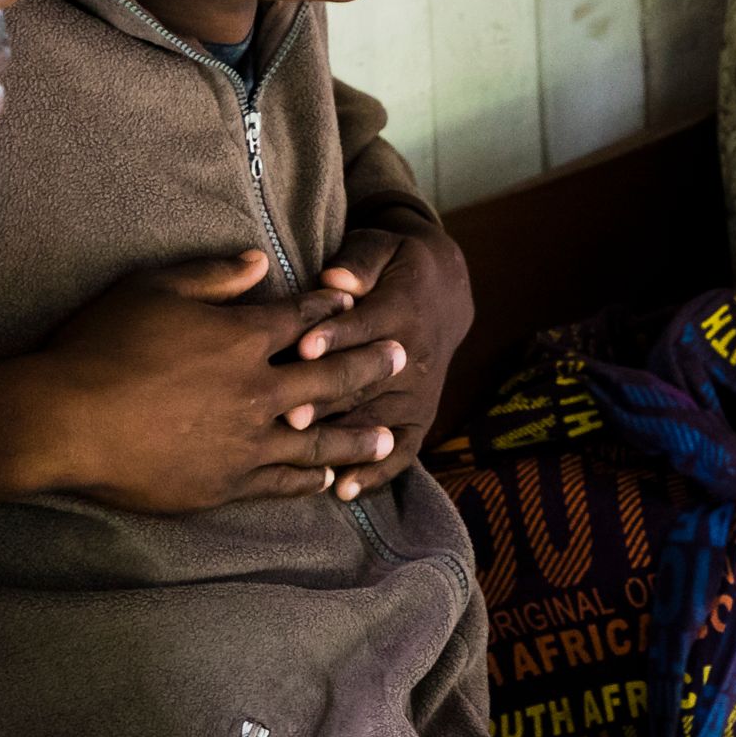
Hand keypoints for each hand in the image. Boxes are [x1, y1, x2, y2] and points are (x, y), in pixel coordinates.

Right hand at [0, 253, 408, 515]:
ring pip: (318, 439)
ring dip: (357, 435)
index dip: (331, 309)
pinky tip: (328, 478)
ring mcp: (245, 441)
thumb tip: (261, 262)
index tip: (357, 304)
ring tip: (388, 435)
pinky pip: (281, 482)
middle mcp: (257, 389)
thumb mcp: (152, 288)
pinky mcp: (225, 483)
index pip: (303, 319)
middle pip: (331, 379)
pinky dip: (308, 479)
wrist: (64, 421)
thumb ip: (214, 276)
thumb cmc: (99, 345)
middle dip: (371, 366)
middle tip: (405, 360)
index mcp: (242, 336)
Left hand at [295, 216, 471, 497]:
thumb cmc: (395, 266)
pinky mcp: (419, 419)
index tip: (301, 347)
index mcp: (401, 311)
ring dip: (343, 441)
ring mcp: (418, 394)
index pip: (364, 326)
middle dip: (328, 399)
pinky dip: (376, 474)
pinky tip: (343, 490)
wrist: (445, 294)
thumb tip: (338, 276)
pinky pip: (401, 452)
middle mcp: (412, 359)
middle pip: (365, 381)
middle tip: (290, 414)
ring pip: (376, 420)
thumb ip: (360, 259)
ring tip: (308, 458)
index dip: (334, 337)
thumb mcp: (383, 246)